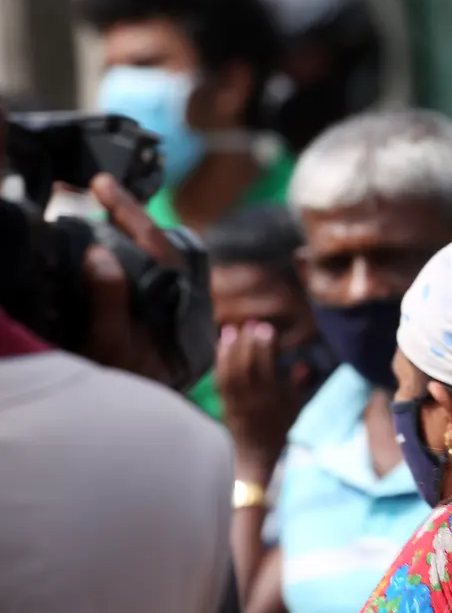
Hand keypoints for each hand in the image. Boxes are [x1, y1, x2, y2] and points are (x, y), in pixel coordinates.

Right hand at [78, 173, 185, 382]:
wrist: (134, 425)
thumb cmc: (124, 387)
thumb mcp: (109, 348)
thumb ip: (110, 303)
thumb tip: (100, 256)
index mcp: (184, 311)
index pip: (163, 250)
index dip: (133, 215)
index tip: (103, 186)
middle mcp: (190, 306)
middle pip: (167, 247)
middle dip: (134, 217)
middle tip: (101, 189)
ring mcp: (181, 309)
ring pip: (163, 257)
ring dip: (134, 233)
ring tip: (105, 208)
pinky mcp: (168, 314)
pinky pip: (154, 272)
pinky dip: (132, 252)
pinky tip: (110, 240)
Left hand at [217, 322, 306, 479]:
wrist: (255, 455)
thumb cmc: (278, 429)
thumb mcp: (295, 408)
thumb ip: (297, 386)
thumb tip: (302, 364)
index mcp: (273, 400)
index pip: (268, 369)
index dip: (266, 348)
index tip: (267, 329)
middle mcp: (253, 400)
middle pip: (248, 367)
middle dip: (248, 343)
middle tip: (250, 323)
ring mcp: (236, 402)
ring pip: (231, 372)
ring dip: (231, 349)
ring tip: (232, 329)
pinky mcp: (224, 403)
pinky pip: (220, 381)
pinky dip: (220, 362)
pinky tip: (221, 347)